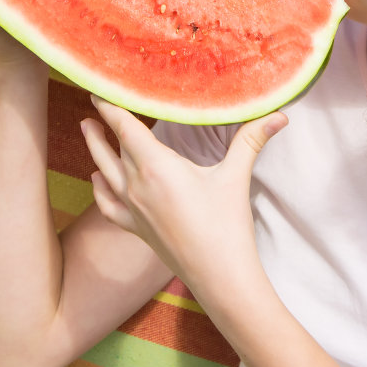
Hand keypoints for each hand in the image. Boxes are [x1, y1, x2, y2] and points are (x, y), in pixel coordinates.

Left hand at [82, 97, 284, 290]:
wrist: (219, 278)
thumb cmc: (227, 226)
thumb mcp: (236, 177)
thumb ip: (252, 140)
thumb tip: (280, 114)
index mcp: (157, 168)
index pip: (125, 128)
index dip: (110, 107)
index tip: (98, 89)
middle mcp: (137, 186)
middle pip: (113, 147)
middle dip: (104, 123)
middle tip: (94, 102)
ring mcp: (134, 210)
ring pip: (105, 172)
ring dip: (95, 149)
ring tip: (87, 129)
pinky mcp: (137, 229)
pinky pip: (108, 206)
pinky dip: (99, 190)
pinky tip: (98, 179)